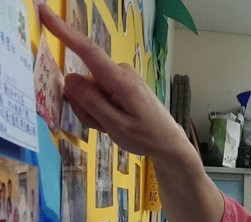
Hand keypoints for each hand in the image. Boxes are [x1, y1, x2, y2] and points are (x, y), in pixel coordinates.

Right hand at [38, 4, 186, 158]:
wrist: (169, 143)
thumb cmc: (146, 137)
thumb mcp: (116, 126)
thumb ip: (91, 103)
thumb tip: (70, 78)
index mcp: (121, 81)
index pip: (88, 52)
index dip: (64, 32)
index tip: (45, 13)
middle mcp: (122, 72)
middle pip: (84, 81)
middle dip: (85, 106)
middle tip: (102, 125)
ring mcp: (123, 77)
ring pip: (90, 89)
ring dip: (94, 110)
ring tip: (113, 125)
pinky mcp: (123, 83)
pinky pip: (100, 92)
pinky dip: (101, 109)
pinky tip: (116, 121)